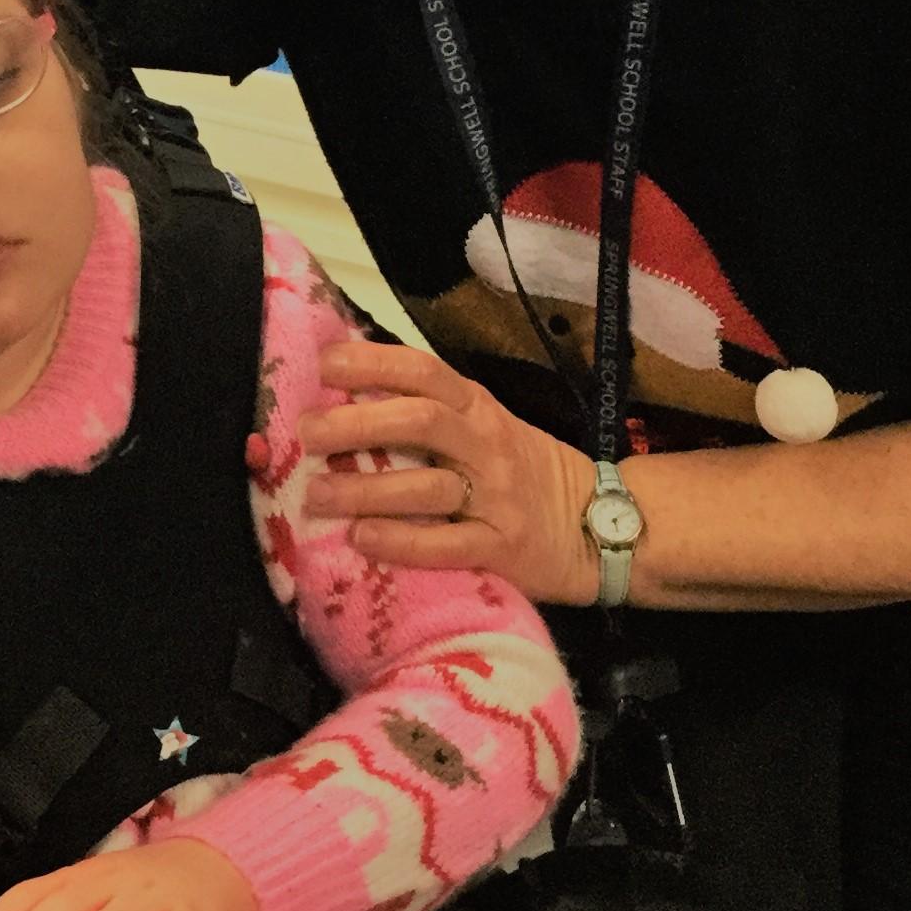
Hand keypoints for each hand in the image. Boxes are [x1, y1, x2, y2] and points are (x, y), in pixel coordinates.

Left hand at [301, 340, 598, 605]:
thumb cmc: (525, 472)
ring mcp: (498, 497)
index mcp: (477, 407)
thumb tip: (345, 397)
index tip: (324, 365)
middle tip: (306, 433)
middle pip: (419, 421)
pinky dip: (400, 541)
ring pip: (426, 485)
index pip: (423, 371)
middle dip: (356, 424)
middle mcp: (487, 443)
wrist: (603, 526)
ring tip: (317, 493)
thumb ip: (430, 412)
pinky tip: (361, 539)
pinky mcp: (503, 548)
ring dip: (365, 489)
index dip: (372, 363)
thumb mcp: (485, 427)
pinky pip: (446, 544)